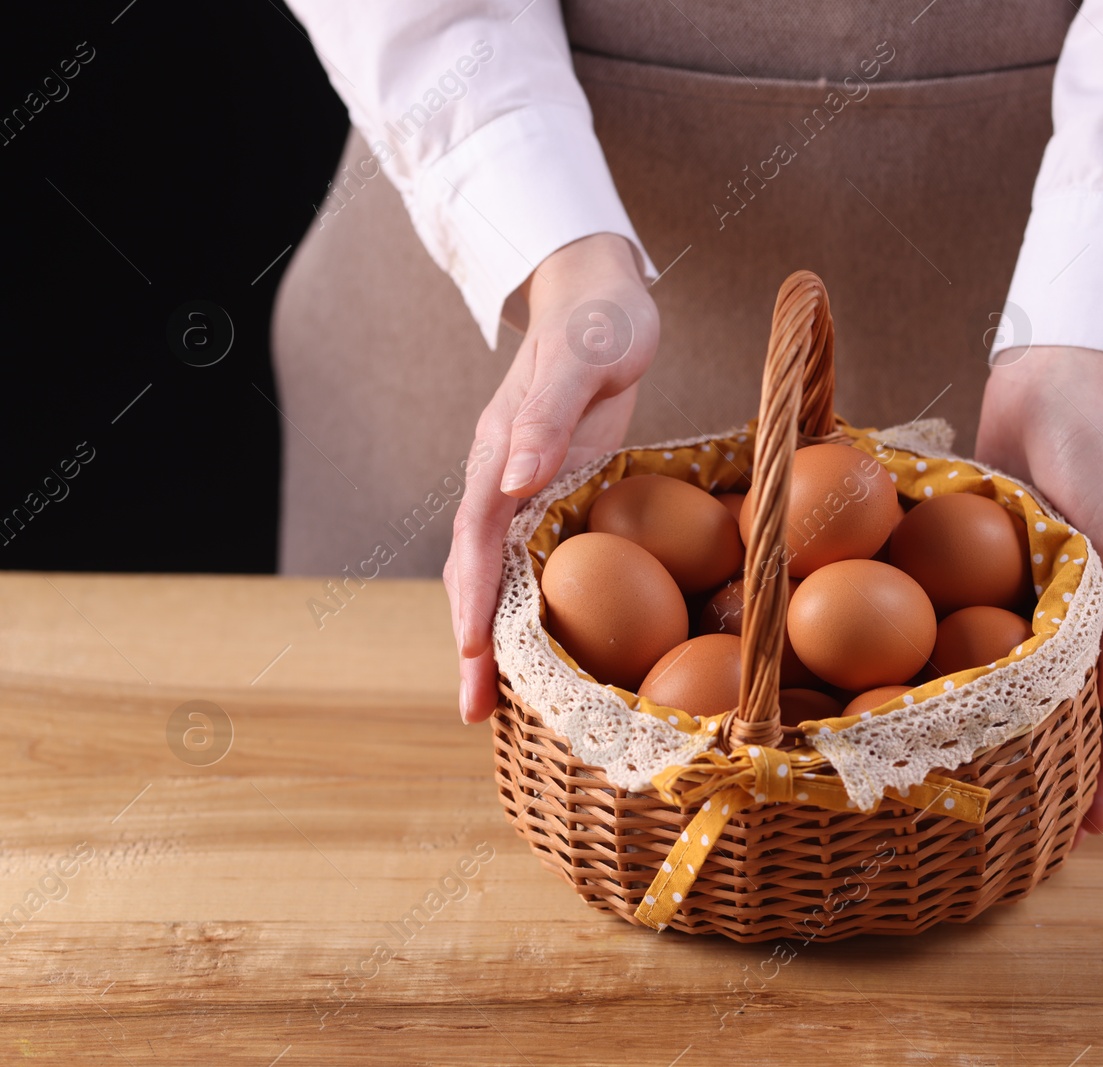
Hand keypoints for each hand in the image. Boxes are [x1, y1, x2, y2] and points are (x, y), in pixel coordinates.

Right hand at [445, 233, 658, 723]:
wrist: (600, 298)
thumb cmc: (600, 323)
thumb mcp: (583, 360)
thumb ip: (547, 417)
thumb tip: (512, 480)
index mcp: (498, 452)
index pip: (476, 539)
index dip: (474, 598)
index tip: (472, 651)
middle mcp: (499, 479)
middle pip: (474, 572)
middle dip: (471, 642)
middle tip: (475, 712)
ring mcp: (521, 489)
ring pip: (496, 575)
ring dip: (492, 637)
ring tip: (493, 704)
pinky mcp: (550, 493)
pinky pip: (530, 562)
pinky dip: (526, 609)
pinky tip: (540, 647)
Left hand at [975, 345, 1102, 841]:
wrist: (1053, 379)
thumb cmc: (1100, 456)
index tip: (1088, 832)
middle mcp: (1068, 609)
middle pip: (1060, 700)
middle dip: (1048, 760)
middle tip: (1017, 819)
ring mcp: (1021, 586)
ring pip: (1007, 666)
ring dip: (990, 714)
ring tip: (958, 767)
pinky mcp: (978, 556)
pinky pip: (962, 613)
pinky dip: (947, 647)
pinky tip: (909, 680)